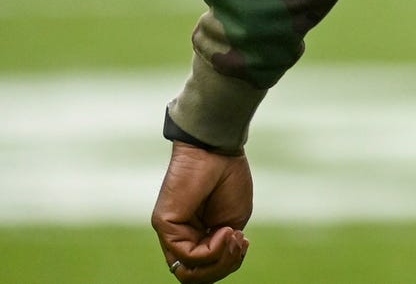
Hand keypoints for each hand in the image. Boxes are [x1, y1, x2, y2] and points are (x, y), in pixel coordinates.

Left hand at [151, 143, 252, 281]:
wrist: (218, 151)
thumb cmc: (228, 180)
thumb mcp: (233, 221)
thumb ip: (223, 247)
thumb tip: (214, 262)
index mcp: (196, 237)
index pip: (205, 268)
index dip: (227, 263)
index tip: (244, 240)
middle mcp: (179, 239)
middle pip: (196, 276)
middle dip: (224, 266)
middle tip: (240, 242)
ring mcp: (170, 233)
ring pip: (188, 272)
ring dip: (219, 261)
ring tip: (233, 236)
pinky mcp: (164, 225)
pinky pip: (186, 255)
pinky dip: (211, 249)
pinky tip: (224, 230)